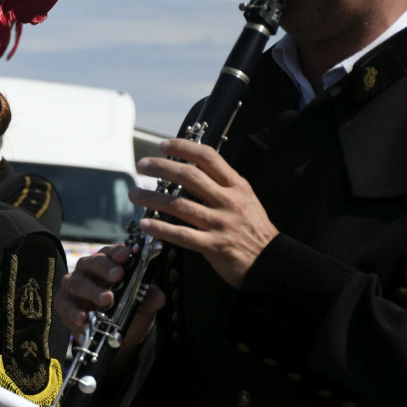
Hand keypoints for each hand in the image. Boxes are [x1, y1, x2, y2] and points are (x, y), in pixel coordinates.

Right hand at [56, 245, 164, 355]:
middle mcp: (88, 272)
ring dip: (92, 290)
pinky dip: (73, 311)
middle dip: (105, 268)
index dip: (117, 252)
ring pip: (78, 282)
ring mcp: (73, 287)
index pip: (111, 253)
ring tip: (107, 299)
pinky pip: (64, 304)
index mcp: (108, 266)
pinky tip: (83, 318)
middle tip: (118, 275)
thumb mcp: (144, 308)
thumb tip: (157, 295)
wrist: (117, 341)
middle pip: (92, 263)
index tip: (126, 254)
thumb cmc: (128, 315)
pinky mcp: (63, 304)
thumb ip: (149, 299)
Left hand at [132, 138, 277, 288]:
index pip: (208, 158)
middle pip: (189, 176)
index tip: (164, 144)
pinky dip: (160, 228)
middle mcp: (228, 201)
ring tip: (135, 193)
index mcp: (236, 186)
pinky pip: (182, 235)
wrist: (272, 261)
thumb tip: (194, 170)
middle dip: (162, 167)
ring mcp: (220, 223)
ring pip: (179, 205)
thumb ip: (222, 185)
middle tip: (142, 164)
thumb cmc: (254, 229)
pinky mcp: (214, 245)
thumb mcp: (245, 199)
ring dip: (152, 197)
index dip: (184, 148)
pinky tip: (145, 224)